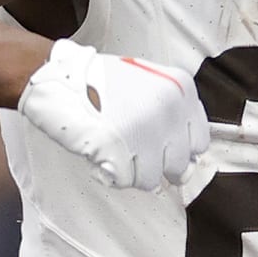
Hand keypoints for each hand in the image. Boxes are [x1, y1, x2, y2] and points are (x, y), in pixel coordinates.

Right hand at [17, 39, 209, 188]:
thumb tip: (185, 162)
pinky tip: (100, 153)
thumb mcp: (149, 85)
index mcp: (180, 90)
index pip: (199, 142)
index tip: (161, 149)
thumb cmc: (99, 82)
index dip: (177, 150)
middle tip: (130, 147)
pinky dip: (110, 173)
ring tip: (113, 147)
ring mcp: (144, 130)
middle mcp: (168, 109)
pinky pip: (123, 181)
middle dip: (153, 163)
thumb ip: (170, 116)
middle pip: (177, 164)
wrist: (58, 75)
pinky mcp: (118, 148)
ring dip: (130, 170)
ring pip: (151, 179)